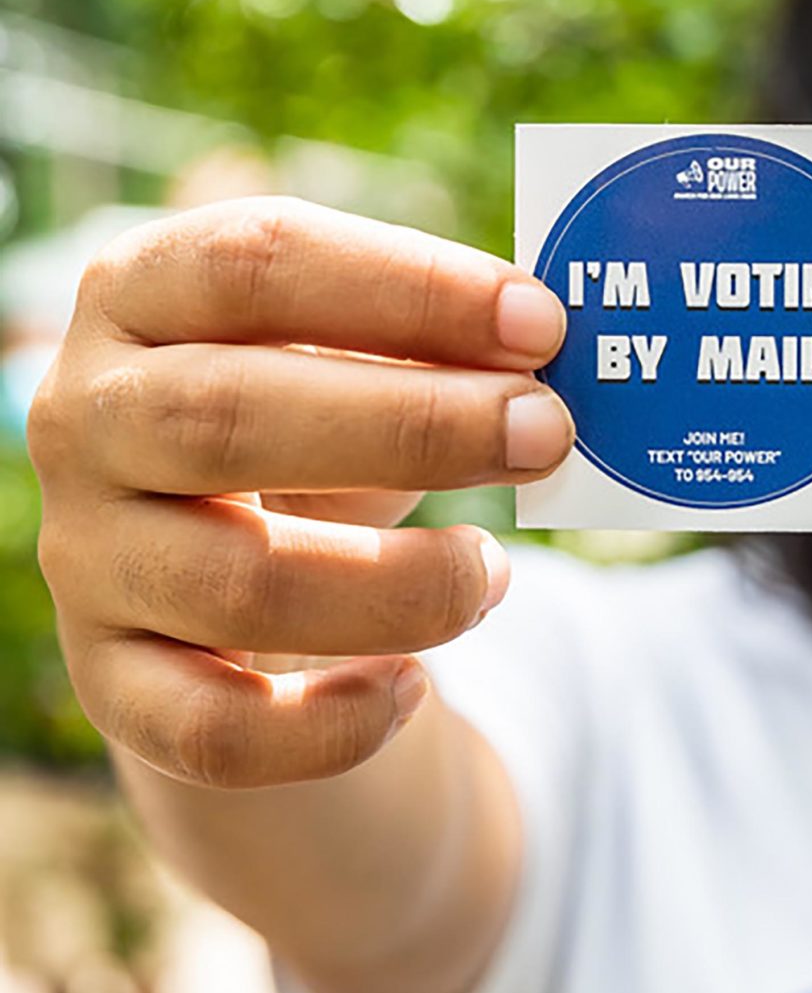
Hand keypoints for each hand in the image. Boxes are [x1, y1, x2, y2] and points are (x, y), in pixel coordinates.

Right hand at [29, 197, 571, 787]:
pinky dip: (328, 725)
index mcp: (136, 293)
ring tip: (496, 572)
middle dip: (413, 427)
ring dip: (398, 585)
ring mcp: (89, 557)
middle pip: (228, 416)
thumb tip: (548, 352)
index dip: (406, 287)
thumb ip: (421, 345)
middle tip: (544, 433)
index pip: (254, 262)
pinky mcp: (111, 682)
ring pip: (238, 586)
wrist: (218, 573)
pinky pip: (215, 730)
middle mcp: (82, 418)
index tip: (541, 321)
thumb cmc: (305, 425)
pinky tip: (412, 689)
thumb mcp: (347, 360)